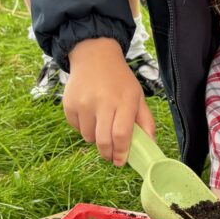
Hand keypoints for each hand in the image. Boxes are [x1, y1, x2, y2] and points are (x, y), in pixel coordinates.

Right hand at [64, 37, 155, 165]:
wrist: (94, 56)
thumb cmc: (120, 80)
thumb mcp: (138, 96)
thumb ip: (146, 121)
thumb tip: (150, 145)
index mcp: (124, 101)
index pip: (121, 134)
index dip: (121, 153)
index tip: (120, 162)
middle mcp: (102, 102)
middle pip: (103, 141)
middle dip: (108, 154)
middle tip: (111, 156)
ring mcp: (83, 104)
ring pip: (88, 137)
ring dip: (96, 139)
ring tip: (101, 126)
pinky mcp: (69, 105)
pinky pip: (77, 128)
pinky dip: (84, 128)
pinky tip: (90, 115)